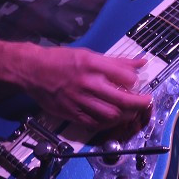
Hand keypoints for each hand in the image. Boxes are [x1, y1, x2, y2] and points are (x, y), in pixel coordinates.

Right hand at [22, 46, 151, 129]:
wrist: (32, 70)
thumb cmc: (62, 59)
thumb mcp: (90, 54)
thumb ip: (116, 62)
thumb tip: (141, 63)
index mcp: (93, 64)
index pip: (125, 77)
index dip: (135, 81)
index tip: (136, 83)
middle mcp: (87, 83)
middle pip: (121, 99)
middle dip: (139, 103)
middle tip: (146, 102)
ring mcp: (79, 100)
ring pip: (110, 115)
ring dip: (126, 115)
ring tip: (131, 111)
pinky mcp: (71, 113)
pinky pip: (95, 123)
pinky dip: (109, 123)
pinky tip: (113, 118)